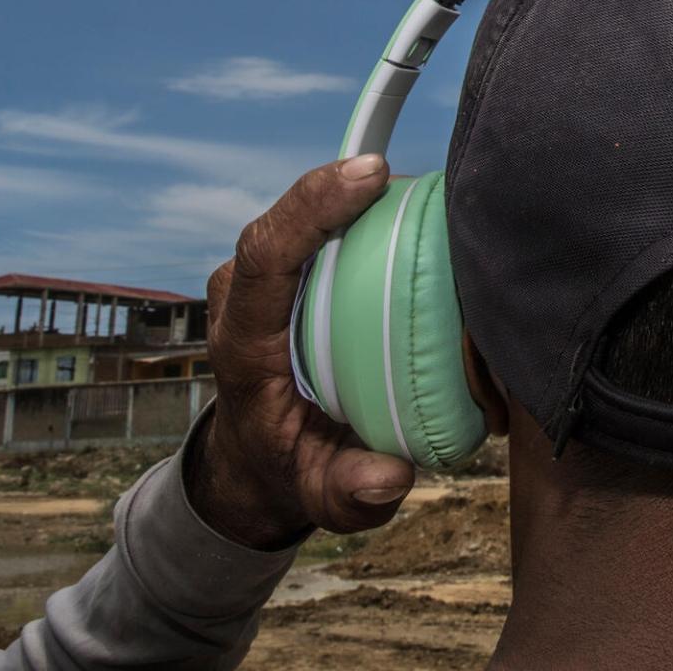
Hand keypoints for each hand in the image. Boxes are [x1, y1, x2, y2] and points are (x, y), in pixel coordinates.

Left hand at [187, 155, 416, 548]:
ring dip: (363, 196)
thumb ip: (352, 493)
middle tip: (422, 179)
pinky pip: (323, 226)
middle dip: (347, 186)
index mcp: (244, 344)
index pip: (265, 255)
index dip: (313, 206)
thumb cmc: (293, 470)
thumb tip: (390, 474)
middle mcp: (242, 299)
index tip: (371, 177)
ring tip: (430, 191)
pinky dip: (368, 212)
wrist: (257, 460)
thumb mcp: (321, 497)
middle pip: (288, 219)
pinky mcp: (285, 273)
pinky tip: (418, 210)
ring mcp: (260, 281)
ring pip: (307, 214)